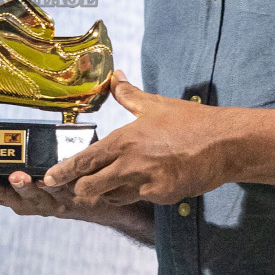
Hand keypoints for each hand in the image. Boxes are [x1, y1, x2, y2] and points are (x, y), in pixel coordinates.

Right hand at [0, 170, 82, 218]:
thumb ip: (4, 152)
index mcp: (2, 190)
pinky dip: (49, 185)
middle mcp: (17, 201)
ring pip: (26, 196)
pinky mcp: (63, 199)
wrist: (90, 202)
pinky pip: (56, 191)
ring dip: (19, 187)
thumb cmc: (48, 181)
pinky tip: (43, 177)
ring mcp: (41, 202)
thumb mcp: (21, 166)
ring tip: (16, 176)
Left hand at [42, 71, 228, 205]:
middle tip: (76, 188)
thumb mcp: (155, 104)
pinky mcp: (162, 196)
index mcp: (124, 141)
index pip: (85, 160)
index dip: (63, 172)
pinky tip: (148, 180)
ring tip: (111, 184)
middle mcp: (131, 165)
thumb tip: (115, 76)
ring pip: (114, 197)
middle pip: (91, 187)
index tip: (49, 178)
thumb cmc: (190, 122)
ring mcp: (147, 184)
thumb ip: (128, 94)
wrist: (225, 144)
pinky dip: (138, 192)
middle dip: (80, 190)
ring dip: (109, 192)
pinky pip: (141, 197)